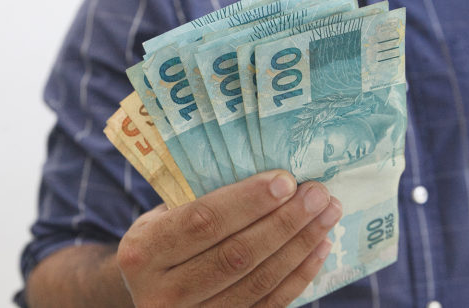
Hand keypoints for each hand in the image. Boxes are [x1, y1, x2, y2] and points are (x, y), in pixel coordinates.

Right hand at [116, 170, 342, 306]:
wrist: (147, 293)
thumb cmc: (159, 242)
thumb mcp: (160, 217)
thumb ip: (197, 200)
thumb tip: (265, 174)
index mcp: (142, 253)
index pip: (202, 223)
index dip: (247, 202)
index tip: (285, 181)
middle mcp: (163, 293)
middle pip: (236, 255)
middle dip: (284, 221)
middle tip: (318, 194)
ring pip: (258, 281)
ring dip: (300, 245)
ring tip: (326, 215)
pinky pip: (269, 303)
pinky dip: (299, 274)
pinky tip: (319, 246)